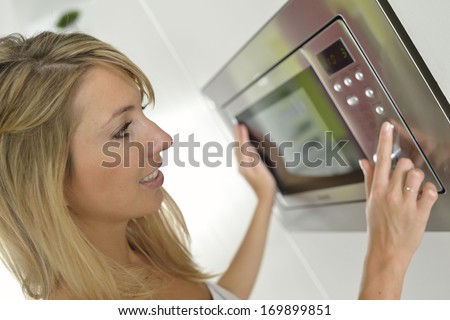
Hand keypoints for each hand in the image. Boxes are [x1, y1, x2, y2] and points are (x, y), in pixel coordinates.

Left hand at [234, 124, 275, 200]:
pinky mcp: (246, 170)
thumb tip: (248, 147)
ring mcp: (243, 168)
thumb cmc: (266, 185)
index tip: (241, 126)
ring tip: (238, 132)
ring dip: (238, 140)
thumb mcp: (261, 169)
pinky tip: (242, 146)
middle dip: (237, 135)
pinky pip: (240, 155)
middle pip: (238, 147)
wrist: (265, 196)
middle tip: (236, 125)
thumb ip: (254, 158)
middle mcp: (242, 166)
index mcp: (245, 165)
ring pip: (238, 151)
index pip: (242, 146)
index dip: (242, 135)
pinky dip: (240, 147)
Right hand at [359, 122, 437, 298]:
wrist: (386, 251)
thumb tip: (365, 162)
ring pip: (417, 175)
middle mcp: (390, 195)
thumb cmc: (378, 228)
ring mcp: (406, 204)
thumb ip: (369, 179)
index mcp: (377, 191)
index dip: (384, 140)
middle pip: (403, 165)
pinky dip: (429, 192)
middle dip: (406, 168)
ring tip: (413, 190)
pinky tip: (422, 198)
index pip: (381, 159)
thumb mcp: (369, 202)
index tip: (387, 126)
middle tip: (404, 178)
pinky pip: (430, 191)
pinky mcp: (420, 212)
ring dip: (418, 180)